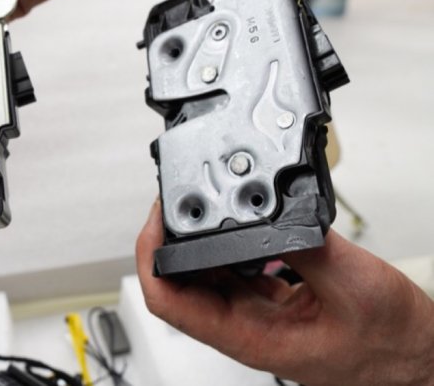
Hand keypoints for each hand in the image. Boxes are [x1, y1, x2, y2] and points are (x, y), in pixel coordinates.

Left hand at [136, 200, 433, 385]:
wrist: (417, 358)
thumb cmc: (391, 345)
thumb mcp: (352, 286)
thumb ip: (304, 247)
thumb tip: (269, 214)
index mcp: (248, 335)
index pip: (170, 302)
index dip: (151, 260)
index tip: (156, 221)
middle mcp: (244, 325)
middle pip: (181, 282)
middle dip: (171, 240)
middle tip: (177, 201)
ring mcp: (256, 313)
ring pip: (208, 273)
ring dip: (200, 240)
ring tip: (206, 205)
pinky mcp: (272, 300)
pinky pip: (237, 268)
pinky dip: (232, 243)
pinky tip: (243, 224)